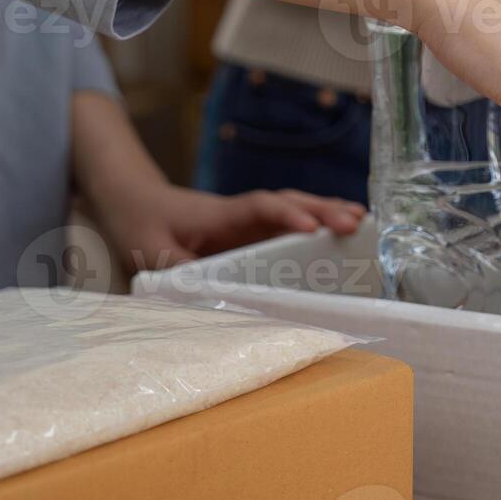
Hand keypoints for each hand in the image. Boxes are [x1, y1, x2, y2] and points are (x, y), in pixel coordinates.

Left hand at [69, 90, 362, 272]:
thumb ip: (178, 271)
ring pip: (296, 208)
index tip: (311, 227)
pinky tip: (347, 227)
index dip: (286, 215)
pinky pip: (293, 222)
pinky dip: (321, 220)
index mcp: (220, 214)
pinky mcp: (255, 229)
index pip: (260, 207)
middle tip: (355, 224)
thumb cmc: (143, 224)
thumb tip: (206, 297)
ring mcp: (251, 219)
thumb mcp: (151, 251)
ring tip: (364, 223)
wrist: (136, 202)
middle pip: (289, 203)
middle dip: (322, 211)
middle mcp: (243, 212)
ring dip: (329, 213)